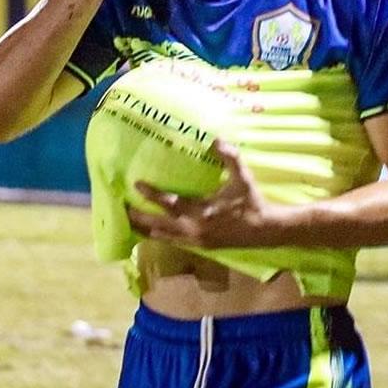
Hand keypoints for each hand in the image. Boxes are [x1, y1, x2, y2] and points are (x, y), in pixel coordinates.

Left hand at [128, 141, 280, 249]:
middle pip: (159, 225)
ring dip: (146, 229)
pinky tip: (153, 231)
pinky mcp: (201, 247)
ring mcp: (197, 241)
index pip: (170, 203)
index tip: (136, 184)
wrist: (265, 230)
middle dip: (139, 217)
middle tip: (122, 209)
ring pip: (164, 237)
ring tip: (130, 222)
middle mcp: (195, 229)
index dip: (152, 194)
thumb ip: (229, 156)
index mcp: (202, 212)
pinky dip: (161, 236)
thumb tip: (215, 139)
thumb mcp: (242, 176)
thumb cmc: (252, 200)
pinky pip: (175, 242)